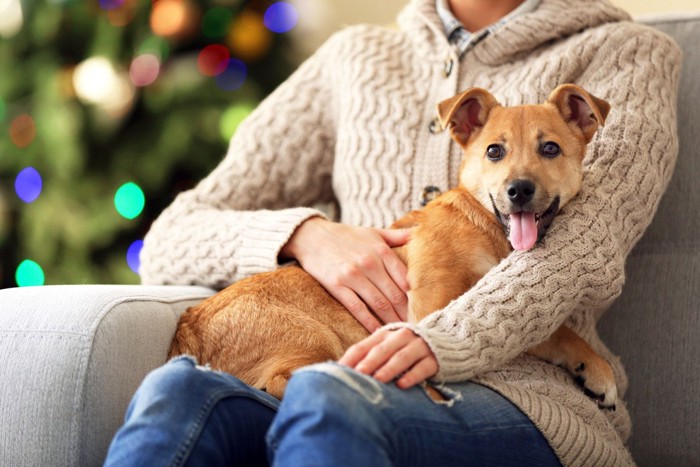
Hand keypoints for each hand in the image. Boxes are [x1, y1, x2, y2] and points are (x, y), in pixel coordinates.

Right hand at [280, 218, 409, 331]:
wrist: (311, 236)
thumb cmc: (345, 235)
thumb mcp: (373, 231)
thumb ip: (398, 235)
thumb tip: (421, 231)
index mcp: (381, 250)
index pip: (406, 279)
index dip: (416, 297)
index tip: (423, 310)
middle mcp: (370, 263)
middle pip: (395, 294)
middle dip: (407, 313)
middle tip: (417, 328)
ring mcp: (353, 275)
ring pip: (379, 303)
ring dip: (392, 320)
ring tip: (401, 332)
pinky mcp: (337, 285)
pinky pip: (357, 308)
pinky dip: (369, 321)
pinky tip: (378, 331)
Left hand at [339, 328, 437, 388]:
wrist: (446, 341)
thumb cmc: (407, 348)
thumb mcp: (388, 346)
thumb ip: (368, 355)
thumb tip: (341, 371)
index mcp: (386, 333)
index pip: (364, 345)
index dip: (351, 358)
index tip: (339, 371)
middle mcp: (401, 337)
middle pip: (382, 349)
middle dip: (368, 362)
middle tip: (358, 374)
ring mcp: (419, 347)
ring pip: (401, 357)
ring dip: (388, 369)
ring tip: (378, 379)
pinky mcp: (434, 359)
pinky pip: (422, 368)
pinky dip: (411, 376)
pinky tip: (402, 385)